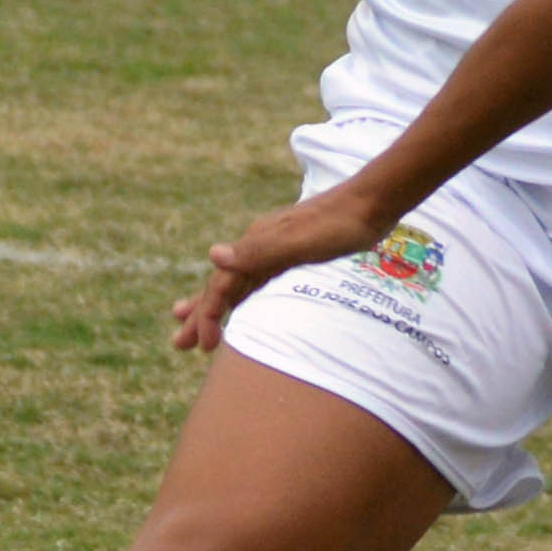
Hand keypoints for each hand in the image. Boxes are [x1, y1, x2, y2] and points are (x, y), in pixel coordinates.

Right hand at [170, 186, 398, 350]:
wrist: (372, 204)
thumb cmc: (339, 225)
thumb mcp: (299, 241)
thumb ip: (258, 251)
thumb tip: (213, 256)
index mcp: (255, 244)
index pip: (221, 285)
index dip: (207, 315)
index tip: (202, 346)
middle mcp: (259, 245)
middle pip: (223, 285)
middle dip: (200, 314)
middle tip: (179, 344)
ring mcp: (276, 249)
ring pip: (239, 284)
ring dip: (218, 307)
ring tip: (200, 329)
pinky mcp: (294, 253)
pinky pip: (259, 280)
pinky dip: (245, 296)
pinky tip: (243, 303)